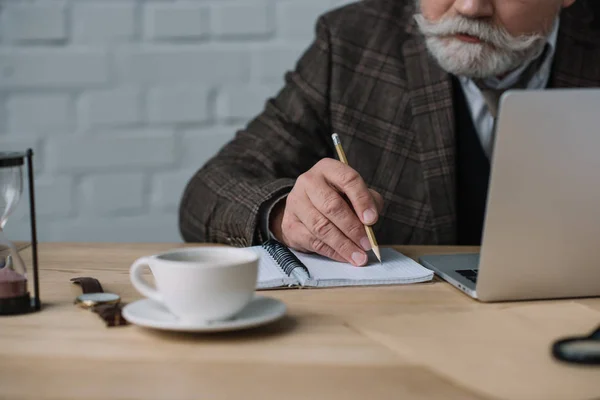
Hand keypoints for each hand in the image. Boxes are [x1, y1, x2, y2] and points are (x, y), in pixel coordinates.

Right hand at [269, 158, 383, 265]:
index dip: (362, 200)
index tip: (372, 220)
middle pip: (332, 206)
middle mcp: (308, 181)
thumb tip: (371, 222)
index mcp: (328, 168)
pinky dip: (331, 251)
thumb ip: (368, 202)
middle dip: (352, 228)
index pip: (348, 180)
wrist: (304, 208)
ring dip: (343, 244)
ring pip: (321, 226)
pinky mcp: (290, 223)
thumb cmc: (336, 198)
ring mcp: (296, 202)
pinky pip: (312, 241)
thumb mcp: (354, 193)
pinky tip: (344, 256)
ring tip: (358, 256)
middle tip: (367, 244)